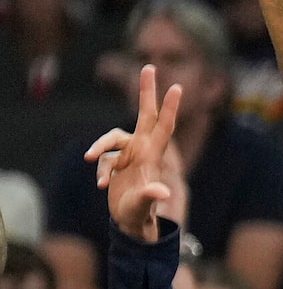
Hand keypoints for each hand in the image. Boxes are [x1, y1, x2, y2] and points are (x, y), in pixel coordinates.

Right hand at [85, 66, 188, 242]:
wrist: (130, 222)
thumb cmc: (139, 214)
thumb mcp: (143, 206)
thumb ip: (150, 197)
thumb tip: (162, 192)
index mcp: (152, 155)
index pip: (163, 126)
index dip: (169, 107)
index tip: (176, 86)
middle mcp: (142, 149)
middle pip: (144, 115)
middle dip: (147, 92)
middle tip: (149, 66)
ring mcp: (130, 154)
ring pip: (111, 139)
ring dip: (101, 151)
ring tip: (100, 178)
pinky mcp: (116, 161)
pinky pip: (103, 157)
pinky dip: (100, 169)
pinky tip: (101, 185)